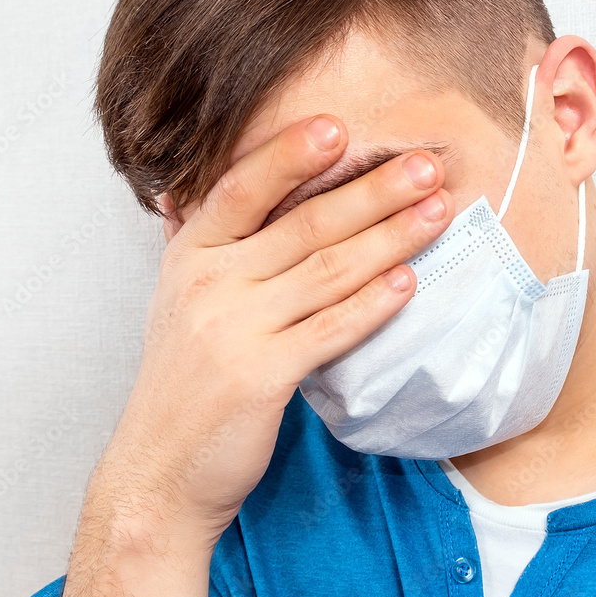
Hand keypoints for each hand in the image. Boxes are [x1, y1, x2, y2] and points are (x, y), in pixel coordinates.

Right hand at [111, 113, 454, 543]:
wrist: (159, 469)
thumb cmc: (179, 383)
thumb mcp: (173, 303)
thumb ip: (188, 245)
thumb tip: (181, 196)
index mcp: (190, 256)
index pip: (242, 188)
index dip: (291, 153)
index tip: (341, 127)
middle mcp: (209, 282)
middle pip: (304, 225)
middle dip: (372, 191)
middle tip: (426, 166)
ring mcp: (235, 328)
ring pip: (328, 271)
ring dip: (390, 238)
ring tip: (437, 212)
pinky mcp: (263, 376)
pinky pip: (332, 329)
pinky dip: (374, 304)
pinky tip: (409, 282)